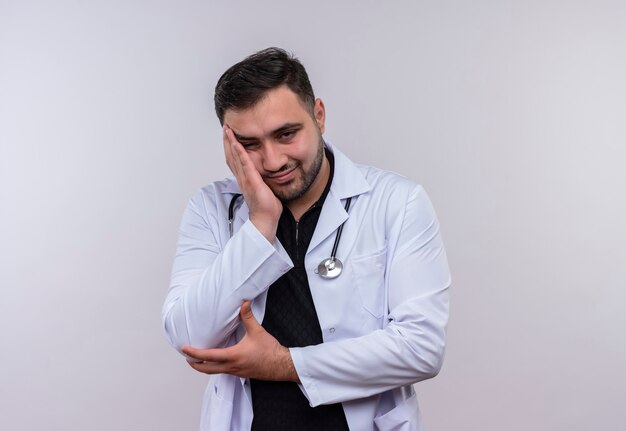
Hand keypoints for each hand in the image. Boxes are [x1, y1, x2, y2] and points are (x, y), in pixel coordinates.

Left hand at [182, 301, 298, 381]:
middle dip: (194, 363)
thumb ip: (248, 317)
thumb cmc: (270, 350)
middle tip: (186, 356)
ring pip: (214, 372)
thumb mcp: (257, 331)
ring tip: (198, 357)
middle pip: (206, 369)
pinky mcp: (240, 373)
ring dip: (204, 366)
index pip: (208, 356)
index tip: (184, 349)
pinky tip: (217, 359)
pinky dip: (215, 367)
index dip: (194, 353)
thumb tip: (243, 302)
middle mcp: (231, 367)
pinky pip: (223, 371)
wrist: (282, 366)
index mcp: (233, 356)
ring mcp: (235, 372)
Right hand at [223, 126, 281, 241]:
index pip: (234, 159)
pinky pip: (245, 165)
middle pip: (230, 156)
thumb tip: (267, 171)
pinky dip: (240, 154)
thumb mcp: (263, 187)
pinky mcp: (252, 182)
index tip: (230, 134)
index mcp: (244, 179)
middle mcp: (242, 178)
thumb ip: (261, 178)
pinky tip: (237, 144)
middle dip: (227, 141)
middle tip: (225, 127)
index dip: (231, 146)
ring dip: (231, 143)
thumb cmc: (266, 206)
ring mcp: (245, 179)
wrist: (266, 219)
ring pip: (235, 158)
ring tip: (228, 130)